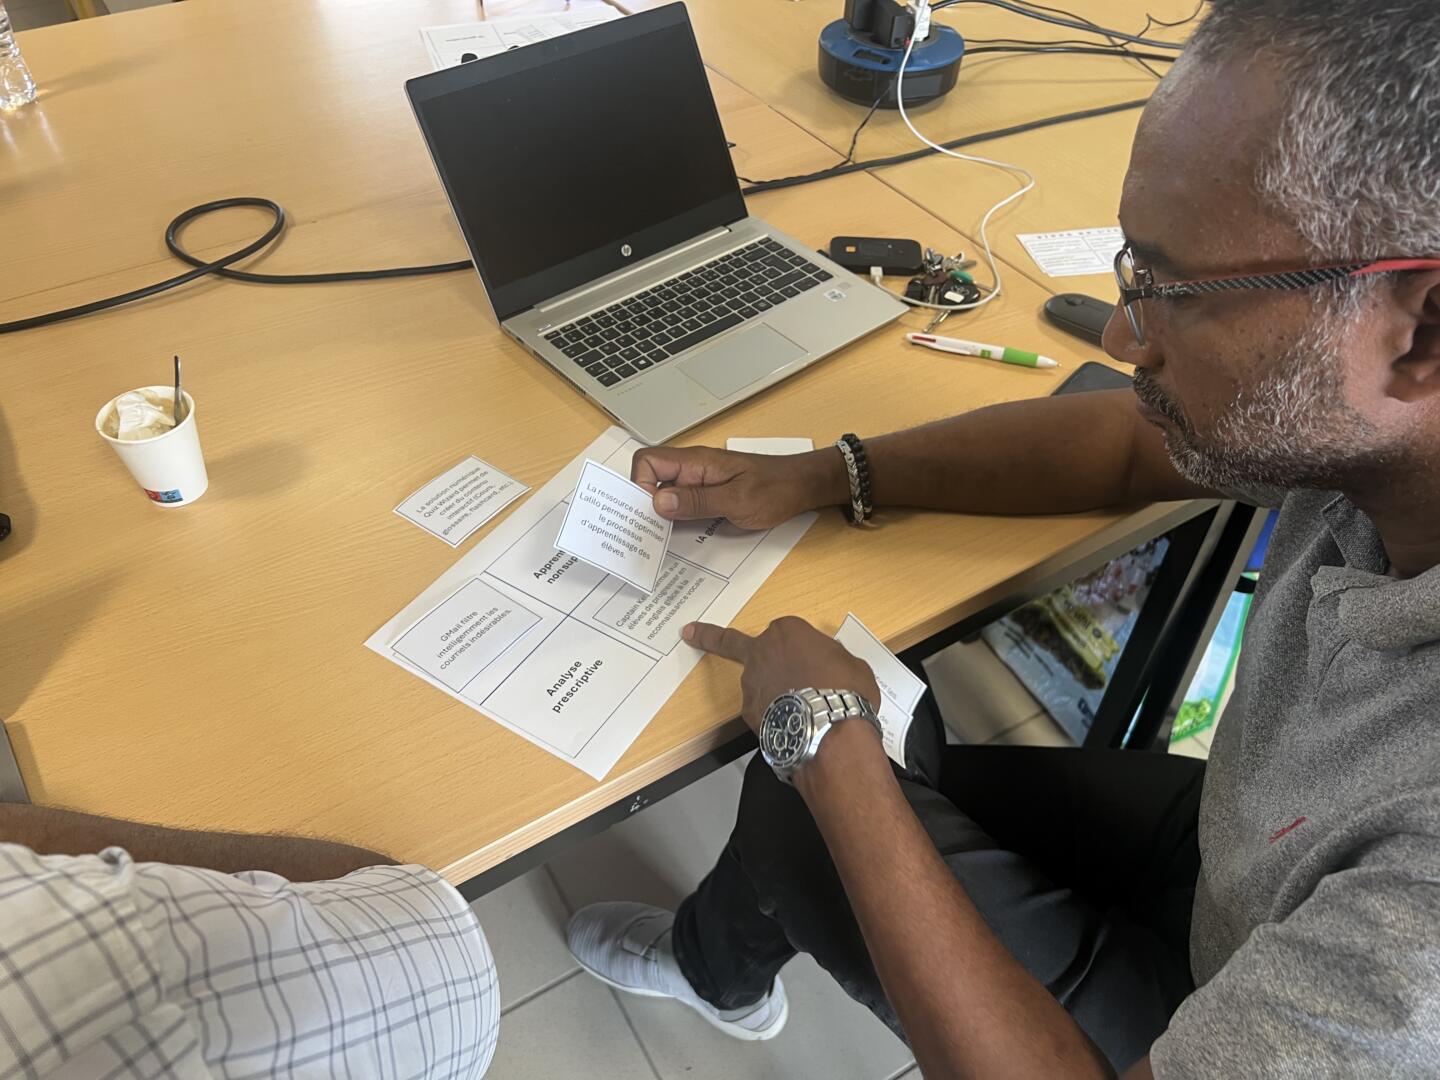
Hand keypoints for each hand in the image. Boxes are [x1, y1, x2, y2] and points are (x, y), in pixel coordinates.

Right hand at [631, 446, 847, 529]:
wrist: (802, 487)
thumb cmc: (776, 488)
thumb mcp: (737, 500)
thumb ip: (698, 501)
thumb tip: (659, 502)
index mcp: (695, 462)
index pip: (647, 462)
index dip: (639, 485)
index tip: (647, 513)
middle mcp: (692, 470)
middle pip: (650, 479)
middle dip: (643, 504)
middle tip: (646, 533)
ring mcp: (698, 483)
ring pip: (664, 495)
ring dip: (658, 515)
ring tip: (656, 540)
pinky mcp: (706, 496)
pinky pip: (681, 505)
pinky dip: (674, 521)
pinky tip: (675, 538)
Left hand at [682, 616, 881, 733]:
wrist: (828, 729)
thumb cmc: (845, 690)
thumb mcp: (851, 664)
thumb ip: (831, 659)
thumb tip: (826, 669)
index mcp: (788, 631)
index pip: (786, 632)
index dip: (798, 646)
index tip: (807, 657)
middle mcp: (762, 651)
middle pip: (738, 644)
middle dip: (711, 637)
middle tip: (690, 632)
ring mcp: (751, 682)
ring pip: (754, 683)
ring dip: (767, 692)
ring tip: (799, 712)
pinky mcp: (748, 711)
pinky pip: (760, 710)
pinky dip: (770, 716)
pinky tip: (792, 727)